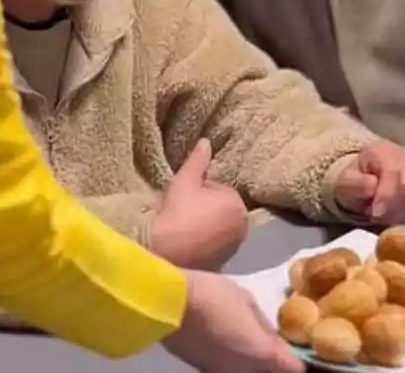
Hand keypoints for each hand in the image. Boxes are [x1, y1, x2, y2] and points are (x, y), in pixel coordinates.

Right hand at [148, 141, 249, 270]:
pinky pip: (215, 247)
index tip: (185, 199)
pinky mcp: (223, 263)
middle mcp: (242, 226)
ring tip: (184, 229)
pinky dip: (205, 244)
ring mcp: (234, 247)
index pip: (220, 190)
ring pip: (219, 228)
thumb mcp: (185, 181)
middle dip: (206, 209)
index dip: (200, 192)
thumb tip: (206, 142)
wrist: (162, 253)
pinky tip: (188, 244)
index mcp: (237, 205)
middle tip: (183, 213)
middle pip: (222, 210)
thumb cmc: (175, 213)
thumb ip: (198, 161)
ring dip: (206, 226)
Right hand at [163, 269, 302, 372]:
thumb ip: (264, 325)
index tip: (302, 351)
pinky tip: (233, 346)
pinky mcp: (200, 370)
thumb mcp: (246, 301)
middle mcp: (242, 371)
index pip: (293, 369)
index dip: (299, 362)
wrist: (166, 304)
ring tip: (255, 346)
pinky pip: (228, 369)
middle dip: (276, 365)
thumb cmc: (212, 295)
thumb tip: (275, 339)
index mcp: (261, 353)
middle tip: (279, 349)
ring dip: (255, 365)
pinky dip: (236, 363)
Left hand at [333, 142, 404, 224]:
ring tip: (381, 214)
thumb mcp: (345, 182)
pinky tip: (393, 214)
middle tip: (373, 216)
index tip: (374, 214)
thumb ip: (355, 184)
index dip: (386, 196)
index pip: (394, 173)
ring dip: (397, 214)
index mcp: (384, 151)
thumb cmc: (354, 181)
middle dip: (389, 209)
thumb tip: (372, 186)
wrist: (363, 180)